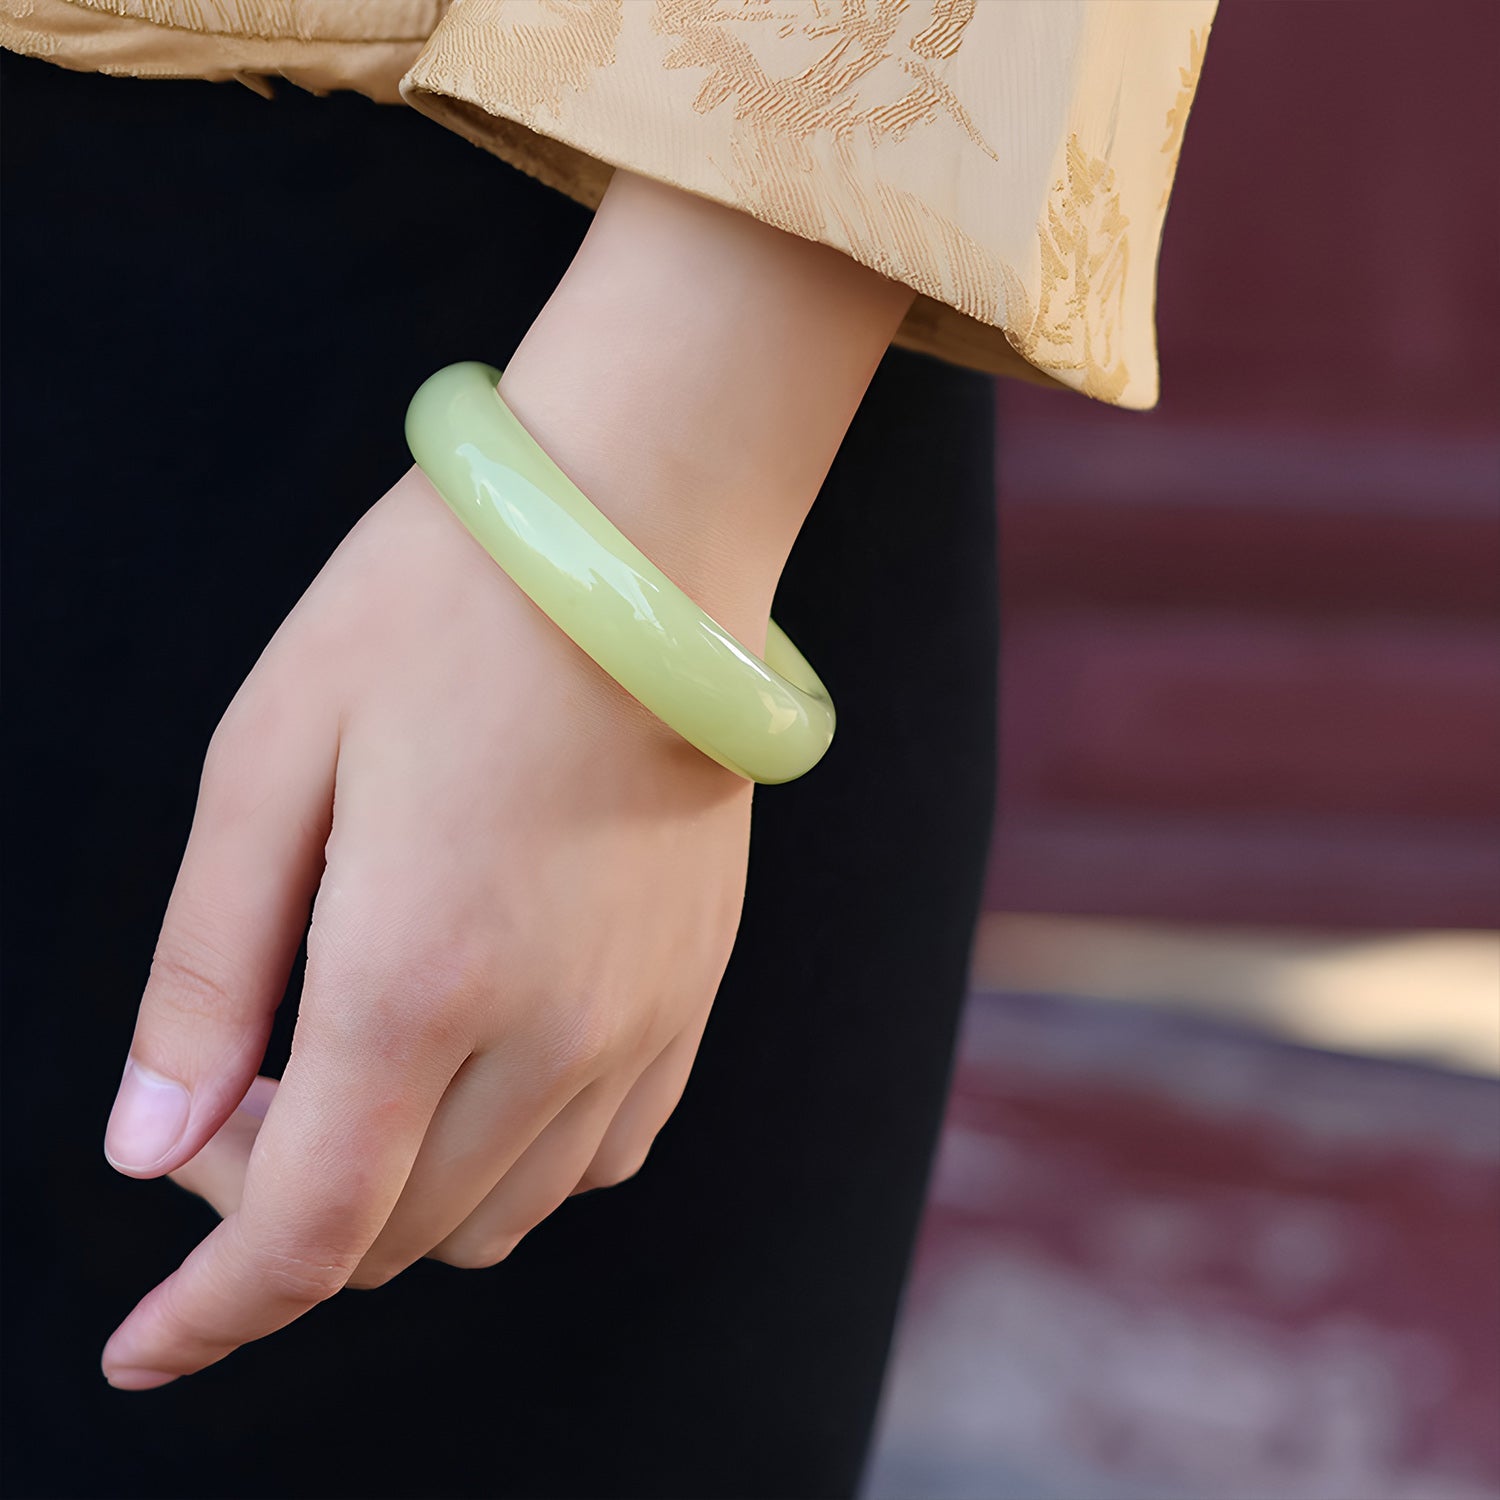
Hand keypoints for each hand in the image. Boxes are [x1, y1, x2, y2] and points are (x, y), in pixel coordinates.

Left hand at [99, 463, 757, 1388]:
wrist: (638, 539)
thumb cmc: (437, 616)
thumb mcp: (269, 762)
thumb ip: (206, 974)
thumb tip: (148, 1140)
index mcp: (418, 977)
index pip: (301, 1233)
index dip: (208, 1314)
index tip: (143, 1344)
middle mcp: (548, 1032)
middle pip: (393, 1239)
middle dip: (280, 1211)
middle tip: (236, 1088)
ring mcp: (640, 1020)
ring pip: (499, 1218)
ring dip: (397, 1192)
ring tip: (354, 1068)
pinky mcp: (693, 991)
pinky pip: (599, 1155)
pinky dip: (509, 1161)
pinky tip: (474, 1064)